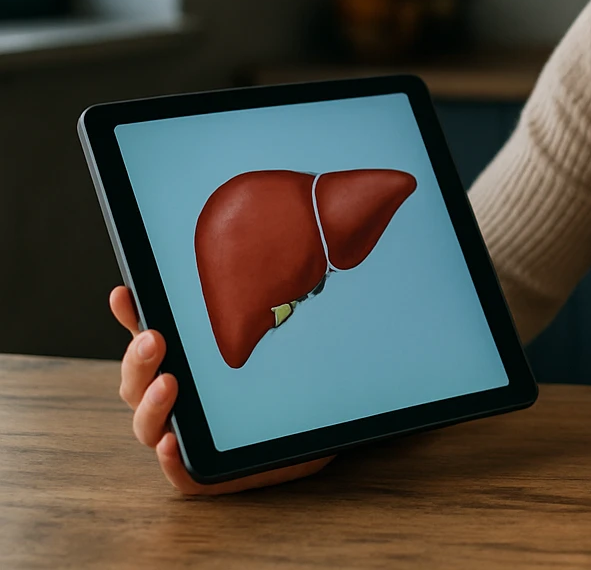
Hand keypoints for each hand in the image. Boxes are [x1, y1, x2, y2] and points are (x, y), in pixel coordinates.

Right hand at [110, 286, 333, 493]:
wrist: (318, 427)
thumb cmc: (279, 381)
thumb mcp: (263, 341)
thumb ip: (243, 314)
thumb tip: (242, 265)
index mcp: (178, 367)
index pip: (145, 342)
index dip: (131, 319)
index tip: (125, 293)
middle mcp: (173, 402)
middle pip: (134, 386)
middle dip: (138, 361)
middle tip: (155, 340)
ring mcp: (186, 436)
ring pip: (147, 427)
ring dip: (152, 405)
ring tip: (168, 384)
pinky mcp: (206, 471)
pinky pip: (181, 472)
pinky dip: (171, 459)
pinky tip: (172, 442)